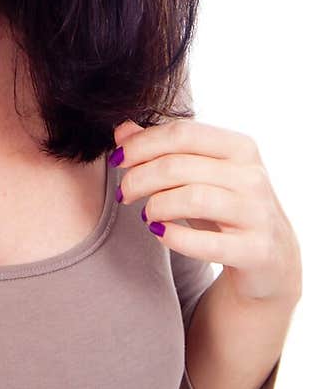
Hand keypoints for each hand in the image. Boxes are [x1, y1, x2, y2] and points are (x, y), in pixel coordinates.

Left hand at [111, 117, 301, 305]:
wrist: (271, 259)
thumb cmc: (225, 209)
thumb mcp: (198, 174)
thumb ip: (162, 149)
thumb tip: (122, 129)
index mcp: (240, 147)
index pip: (181, 133)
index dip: (141, 144)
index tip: (118, 159)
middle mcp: (252, 176)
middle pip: (178, 166)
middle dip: (139, 178)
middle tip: (123, 193)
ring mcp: (257, 213)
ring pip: (191, 198)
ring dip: (156, 206)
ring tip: (146, 214)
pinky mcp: (256, 250)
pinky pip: (206, 243)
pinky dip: (173, 237)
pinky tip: (159, 232)